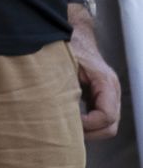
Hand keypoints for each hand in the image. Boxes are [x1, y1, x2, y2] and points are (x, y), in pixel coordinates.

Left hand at [71, 13, 120, 138]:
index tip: (69, 123)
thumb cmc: (68, 46)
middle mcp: (112, 91)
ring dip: (89, 131)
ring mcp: (108, 95)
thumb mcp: (64, 64)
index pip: (107, 116)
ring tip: (67, 130)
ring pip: (107, 125)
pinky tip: (70, 122)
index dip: (89, 125)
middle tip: (66, 133)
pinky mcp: (100, 96)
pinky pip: (100, 117)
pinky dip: (88, 125)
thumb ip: (64, 85)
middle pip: (110, 126)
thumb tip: (55, 108)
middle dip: (90, 133)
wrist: (74, 34)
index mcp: (105, 83)